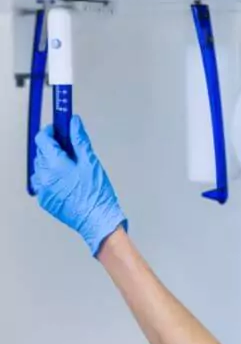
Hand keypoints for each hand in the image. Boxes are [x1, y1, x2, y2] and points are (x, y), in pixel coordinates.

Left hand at [31, 115, 127, 255]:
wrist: (97, 220)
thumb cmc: (96, 193)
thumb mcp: (91, 162)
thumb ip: (79, 139)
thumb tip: (73, 123)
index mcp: (54, 164)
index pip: (42, 139)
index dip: (51, 131)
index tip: (59, 128)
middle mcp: (43, 177)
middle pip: (41, 152)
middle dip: (53, 146)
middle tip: (70, 147)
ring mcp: (43, 190)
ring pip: (40, 168)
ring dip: (50, 162)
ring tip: (69, 166)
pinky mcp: (45, 200)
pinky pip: (42, 182)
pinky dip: (51, 177)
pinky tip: (67, 180)